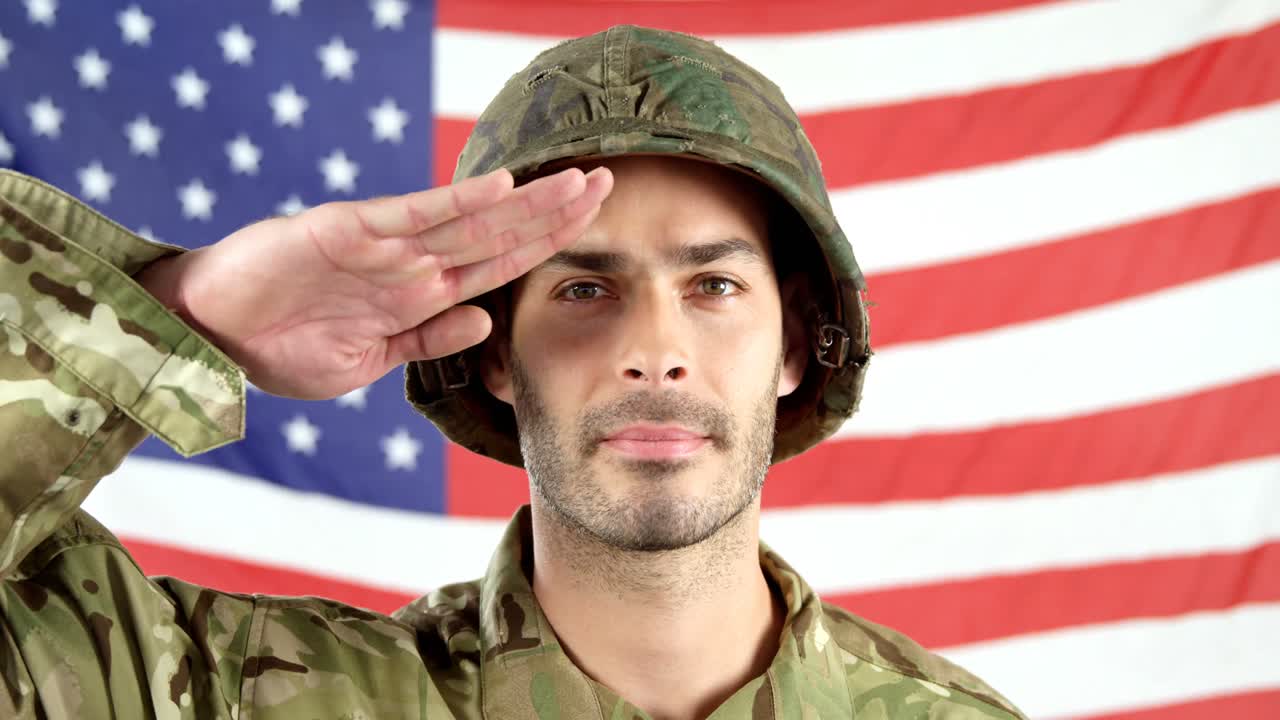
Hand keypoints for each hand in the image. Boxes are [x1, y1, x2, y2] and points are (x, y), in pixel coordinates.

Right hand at [137, 166, 612, 399]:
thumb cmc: (284, 349)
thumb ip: (427, 339)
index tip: (597, 227)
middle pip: (499, 233)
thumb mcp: (370, 360)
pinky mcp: (346, 231)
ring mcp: (383, 245)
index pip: (499, 265)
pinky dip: (455, 203)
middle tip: (611, 183)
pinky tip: (501, 187)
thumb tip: (487, 322)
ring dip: (525, 201)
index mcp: (420, 294)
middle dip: (556, 212)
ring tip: (577, 180)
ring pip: (469, 218)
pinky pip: (410, 215)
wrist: (212, 337)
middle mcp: (411, 263)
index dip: (547, 244)